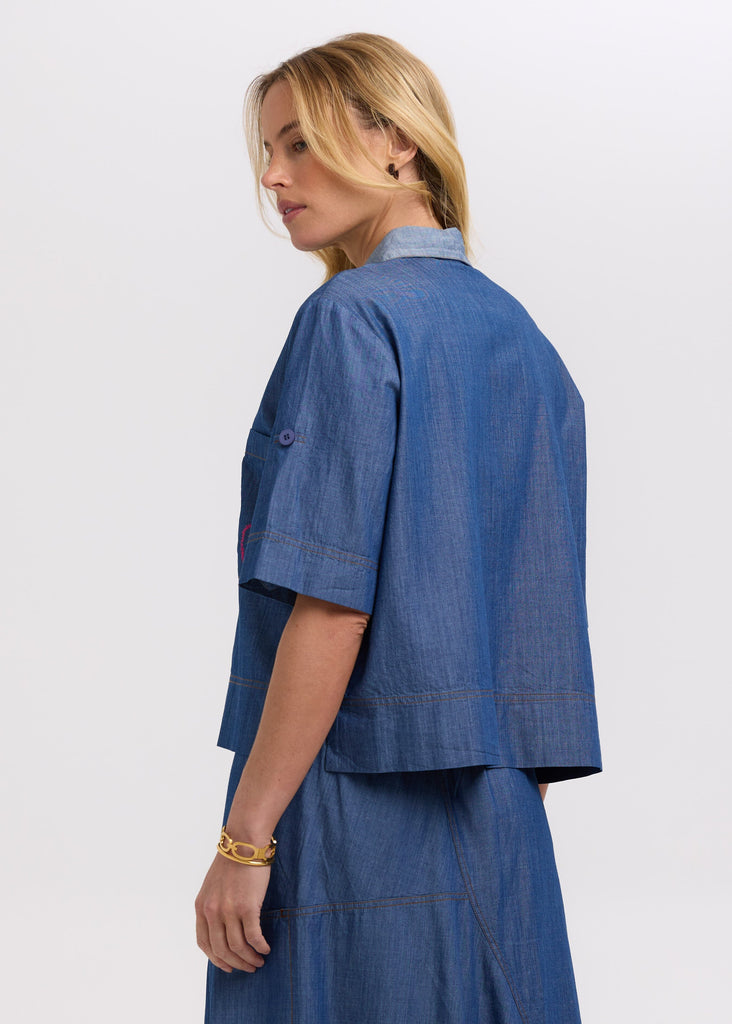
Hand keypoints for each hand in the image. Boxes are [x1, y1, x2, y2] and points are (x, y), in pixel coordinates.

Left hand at [195, 852, 271, 972]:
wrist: (244, 843)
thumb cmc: (232, 861)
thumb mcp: (212, 885)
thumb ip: (213, 905)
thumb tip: (222, 927)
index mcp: (201, 907)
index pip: (204, 944)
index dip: (216, 959)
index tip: (228, 966)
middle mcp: (212, 912)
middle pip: (222, 950)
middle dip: (236, 963)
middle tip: (249, 967)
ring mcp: (229, 910)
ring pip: (238, 947)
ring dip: (249, 958)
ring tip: (259, 960)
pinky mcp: (247, 907)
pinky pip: (253, 936)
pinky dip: (260, 947)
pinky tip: (266, 948)